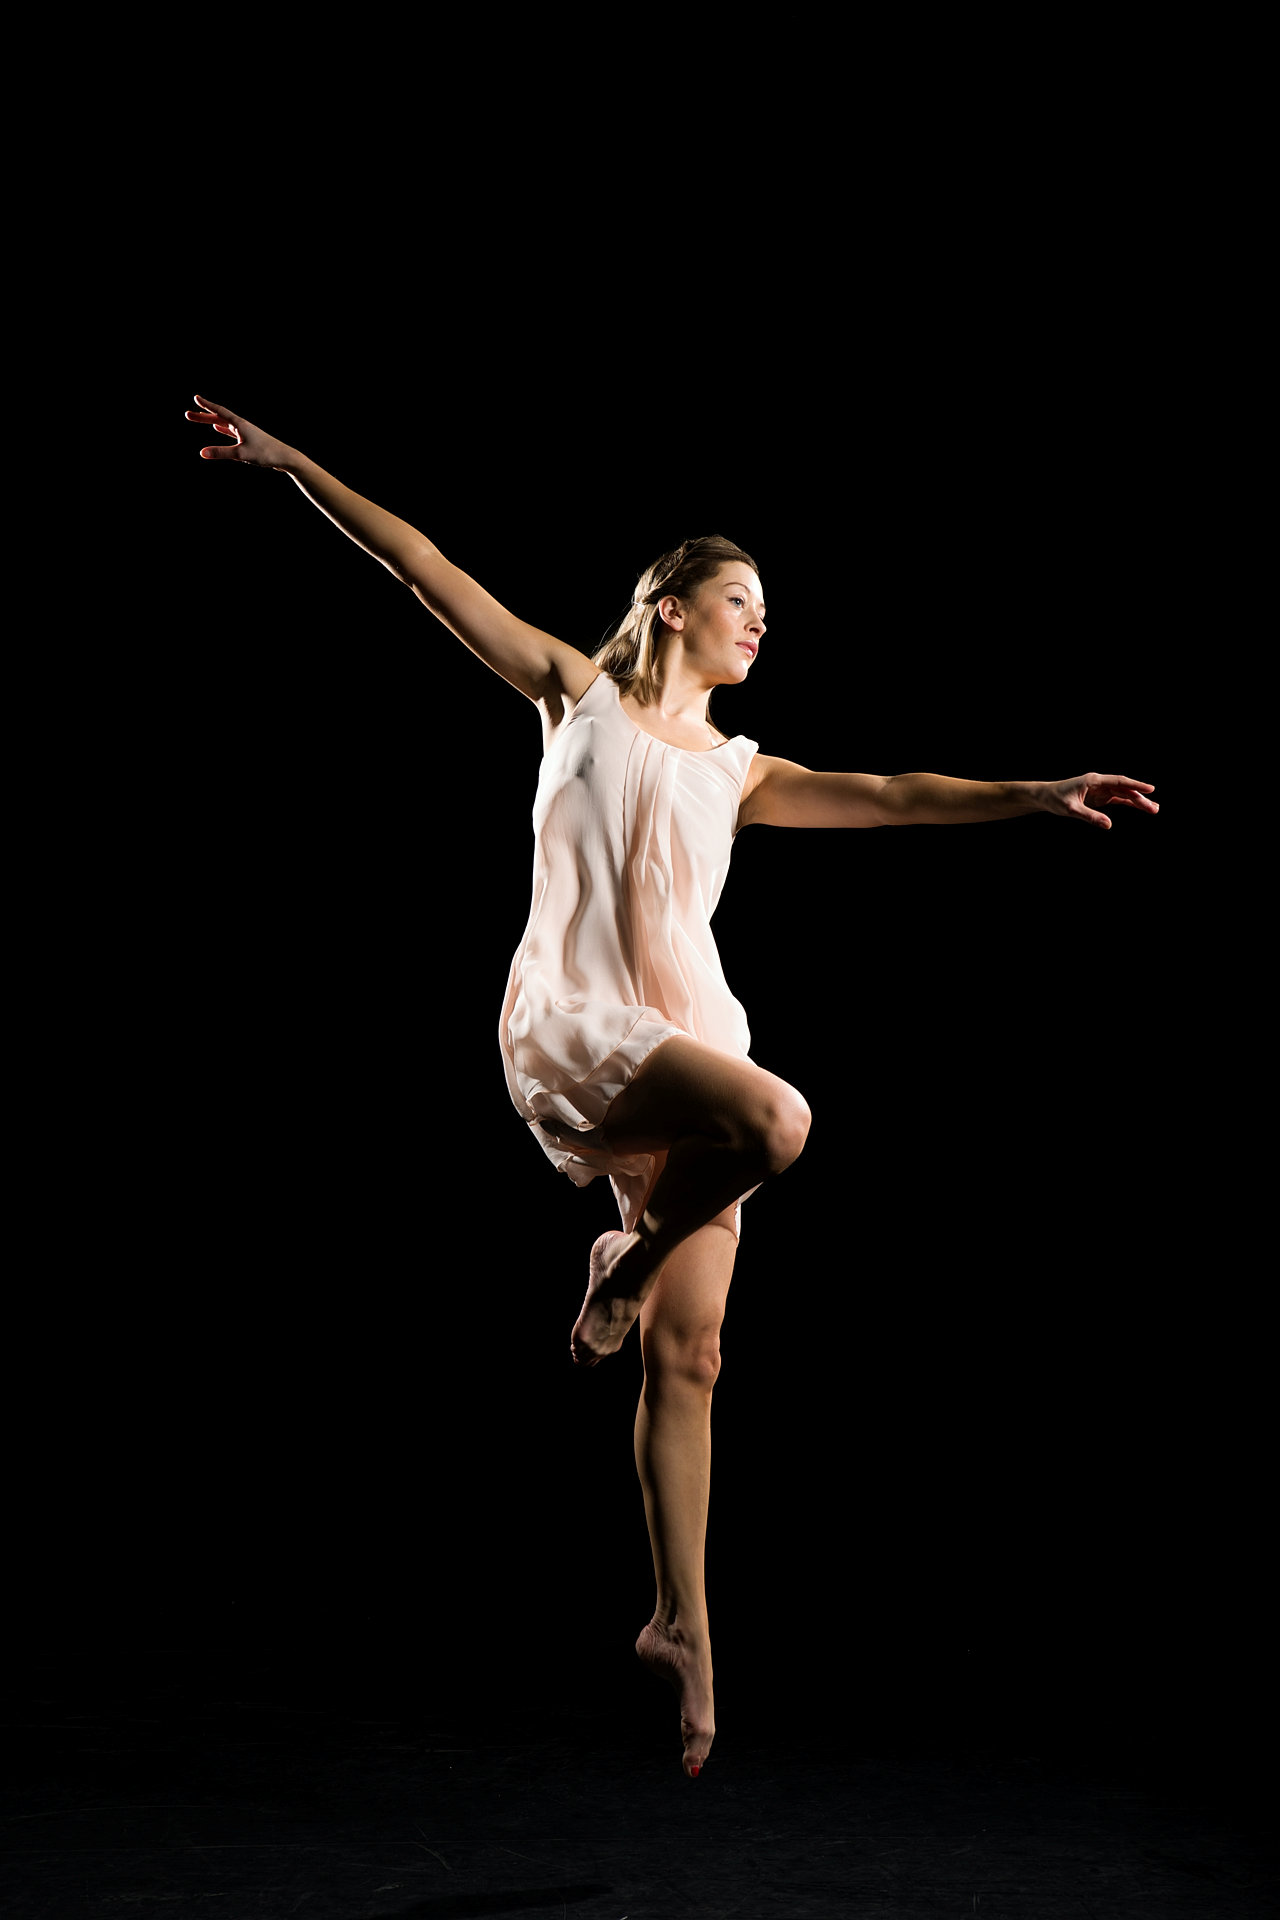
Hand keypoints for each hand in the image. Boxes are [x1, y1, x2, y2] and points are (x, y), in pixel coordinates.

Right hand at [184, 394, 293, 470]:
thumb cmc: (265, 454)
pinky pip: (231, 432)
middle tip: (187, 414)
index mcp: (239, 424)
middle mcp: (242, 425)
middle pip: (218, 417)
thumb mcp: (240, 454)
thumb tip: (202, 453)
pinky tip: (217, 429)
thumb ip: (221, 453)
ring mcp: (245, 432)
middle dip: (202, 416)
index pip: (219, 411)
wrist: (284, 457)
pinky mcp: (249, 440)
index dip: (207, 405)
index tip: (196, 398)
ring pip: (223, 424)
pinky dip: (222, 429)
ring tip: (199, 419)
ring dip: (210, 421)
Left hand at [1041, 773, 1158, 829]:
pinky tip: (1141, 807)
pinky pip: (1118, 799)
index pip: (1119, 781)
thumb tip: (1109, 825)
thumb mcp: (1071, 810)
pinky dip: (1129, 803)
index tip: (1150, 789)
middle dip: (1140, 798)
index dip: (1136, 785)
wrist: (1045, 796)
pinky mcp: (1100, 797)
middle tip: (1155, 809)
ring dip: (1138, 801)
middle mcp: (1099, 783)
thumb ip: (1090, 817)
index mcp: (1093, 780)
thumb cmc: (1055, 799)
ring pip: (1124, 794)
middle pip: (1125, 789)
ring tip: (1154, 809)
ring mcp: (1101, 789)